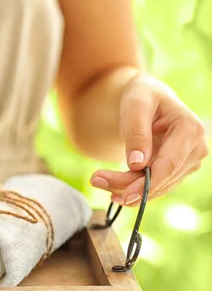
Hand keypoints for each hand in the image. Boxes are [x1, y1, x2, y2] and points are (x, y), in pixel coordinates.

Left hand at [89, 73, 208, 206]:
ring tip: (97, 180)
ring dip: (127, 189)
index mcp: (189, 129)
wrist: (146, 97)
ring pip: (157, 186)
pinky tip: (112, 188)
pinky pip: (155, 185)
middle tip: (95, 180)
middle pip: (161, 178)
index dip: (148, 183)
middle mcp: (195, 148)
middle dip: (129, 185)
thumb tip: (137, 164)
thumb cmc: (141, 95)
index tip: (124, 195)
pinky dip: (133, 188)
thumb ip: (137, 133)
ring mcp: (188, 161)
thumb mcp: (135, 106)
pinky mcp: (176, 169)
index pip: (169, 164)